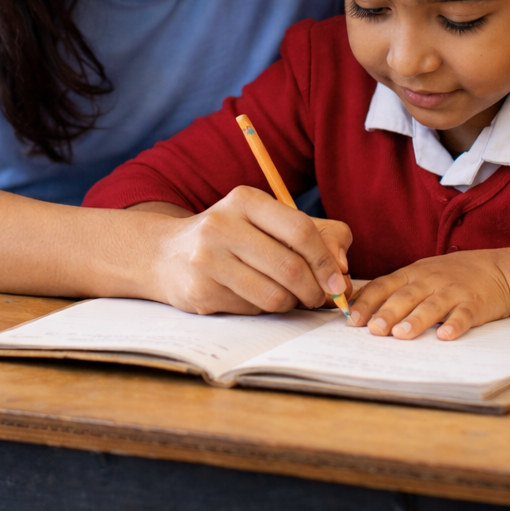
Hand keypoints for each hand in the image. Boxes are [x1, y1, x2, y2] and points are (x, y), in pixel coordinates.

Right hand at [147, 186, 352, 315]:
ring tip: (289, 297)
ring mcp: (207, 259)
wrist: (166, 255)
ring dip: (291, 303)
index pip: (300, 230)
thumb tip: (343, 270)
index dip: (326, 260)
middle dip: (315, 290)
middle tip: (320, 298)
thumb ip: (316, 235)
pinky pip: (252, 310)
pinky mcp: (200, 291)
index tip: (339, 281)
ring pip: (273, 295)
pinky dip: (264, 310)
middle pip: (289, 267)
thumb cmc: (233, 237)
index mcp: (246, 200)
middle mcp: (222, 224)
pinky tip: (255, 297)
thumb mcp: (268, 222)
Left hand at [347, 249, 509, 340]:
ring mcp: (453, 291)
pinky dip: (455, 325)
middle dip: (387, 313)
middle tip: (373, 329)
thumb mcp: (421, 274)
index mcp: (413, 274)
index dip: (367, 302)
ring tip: (401, 335)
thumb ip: (395, 289)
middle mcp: (430, 280)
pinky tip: (446, 336)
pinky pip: (464, 314)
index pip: (384, 285)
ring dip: (416, 320)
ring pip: (432, 306)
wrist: (499, 269)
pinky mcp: (475, 303)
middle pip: (405, 296)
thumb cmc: (452, 275)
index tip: (351, 319)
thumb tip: (360, 307)